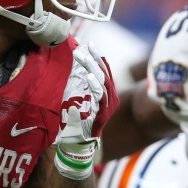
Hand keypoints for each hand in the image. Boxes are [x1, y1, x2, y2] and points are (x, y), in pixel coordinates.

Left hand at [54, 43, 117, 179]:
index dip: (98, 56)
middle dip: (95, 58)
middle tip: (86, 46)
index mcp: (107, 93)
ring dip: (94, 68)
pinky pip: (100, 98)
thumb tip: (77, 57)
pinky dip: (95, 86)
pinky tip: (90, 76)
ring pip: (104, 83)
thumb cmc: (77, 119)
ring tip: (85, 57)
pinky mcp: (102, 115)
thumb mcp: (76, 94)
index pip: (105, 70)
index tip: (90, 44)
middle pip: (105, 73)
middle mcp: (111, 98)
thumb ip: (79, 79)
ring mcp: (108, 107)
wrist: (77, 143)